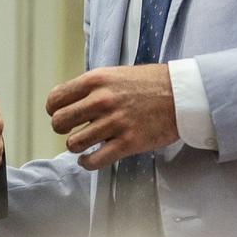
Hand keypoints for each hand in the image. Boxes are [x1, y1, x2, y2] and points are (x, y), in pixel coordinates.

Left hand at [46, 65, 177, 171]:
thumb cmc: (150, 83)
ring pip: (74, 143)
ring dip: (77, 146)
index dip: (54, 109)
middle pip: (60, 122)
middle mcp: (101, 101)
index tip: (60, 114)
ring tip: (85, 144)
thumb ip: (92, 87)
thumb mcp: (116, 74)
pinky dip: (87, 163)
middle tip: (72, 129)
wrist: (182, 94)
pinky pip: (94, 160)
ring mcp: (114, 123)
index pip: (56, 99)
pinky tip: (90, 159)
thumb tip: (70, 102)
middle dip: (62, 128)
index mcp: (96, 81)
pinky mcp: (127, 143)